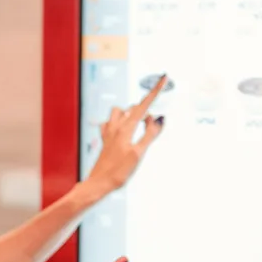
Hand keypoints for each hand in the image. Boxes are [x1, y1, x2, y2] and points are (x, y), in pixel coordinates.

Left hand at [83, 75, 167, 195]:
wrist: (98, 184)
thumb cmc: (118, 172)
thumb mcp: (138, 154)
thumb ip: (149, 134)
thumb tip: (159, 118)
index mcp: (125, 128)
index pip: (143, 105)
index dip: (155, 91)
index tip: (163, 78)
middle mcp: (116, 127)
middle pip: (133, 108)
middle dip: (145, 109)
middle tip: (154, 123)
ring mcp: (109, 133)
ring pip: (119, 112)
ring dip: (130, 113)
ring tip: (138, 126)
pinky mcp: (105, 140)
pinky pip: (110, 123)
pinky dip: (118, 122)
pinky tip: (121, 130)